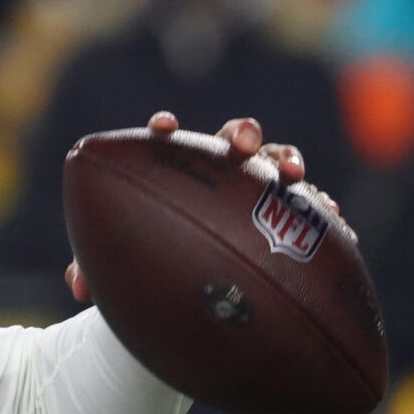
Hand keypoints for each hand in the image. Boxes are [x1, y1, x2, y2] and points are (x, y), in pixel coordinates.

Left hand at [64, 111, 348, 302]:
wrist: (190, 280)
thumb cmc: (149, 262)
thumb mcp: (120, 269)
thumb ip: (95, 270)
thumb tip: (77, 286)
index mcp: (175, 171)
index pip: (168, 141)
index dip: (167, 129)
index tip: (162, 128)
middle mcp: (218, 170)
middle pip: (231, 138)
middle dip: (240, 133)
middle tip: (241, 144)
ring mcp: (256, 185)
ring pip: (276, 159)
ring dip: (286, 158)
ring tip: (293, 174)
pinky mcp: (287, 210)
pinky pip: (309, 204)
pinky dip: (321, 208)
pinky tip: (336, 222)